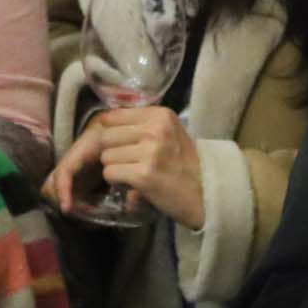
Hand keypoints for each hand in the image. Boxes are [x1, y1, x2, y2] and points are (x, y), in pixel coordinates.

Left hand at [44, 105, 204, 230]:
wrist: (204, 192)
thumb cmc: (183, 164)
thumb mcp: (169, 133)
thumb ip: (141, 124)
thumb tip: (102, 121)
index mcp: (160, 115)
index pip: (114, 116)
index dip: (109, 132)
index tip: (119, 145)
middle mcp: (156, 129)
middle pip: (106, 136)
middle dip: (111, 152)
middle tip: (127, 163)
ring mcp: (150, 151)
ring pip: (106, 156)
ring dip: (114, 168)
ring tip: (134, 173)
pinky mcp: (144, 174)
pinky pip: (110, 173)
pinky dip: (117, 181)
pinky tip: (133, 183)